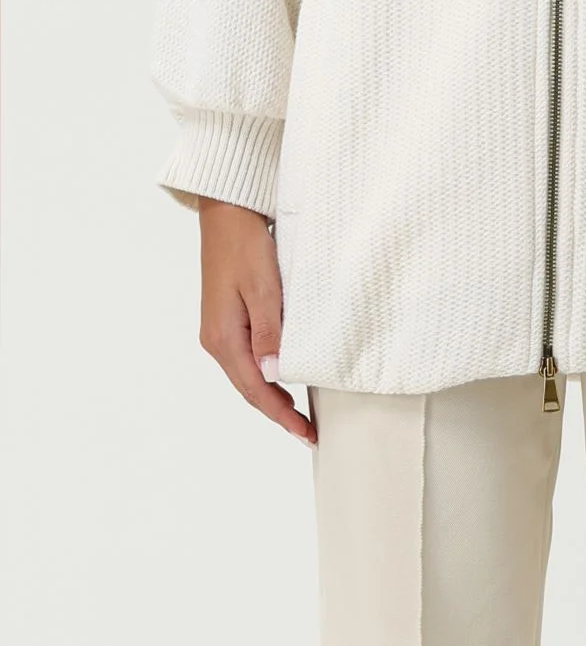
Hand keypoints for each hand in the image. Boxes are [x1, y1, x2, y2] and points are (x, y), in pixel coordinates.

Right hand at [197, 198, 316, 447]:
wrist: (227, 212)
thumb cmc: (245, 243)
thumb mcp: (263, 287)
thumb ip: (269, 332)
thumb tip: (276, 375)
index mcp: (223, 337)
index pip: (256, 389)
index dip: (281, 415)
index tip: (305, 433)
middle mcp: (217, 339)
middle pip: (250, 387)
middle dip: (278, 411)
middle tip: (308, 430)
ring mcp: (221, 328)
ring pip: (249, 372)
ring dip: (273, 393)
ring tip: (299, 411)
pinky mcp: (229, 316)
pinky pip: (249, 354)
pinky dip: (268, 370)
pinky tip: (283, 373)